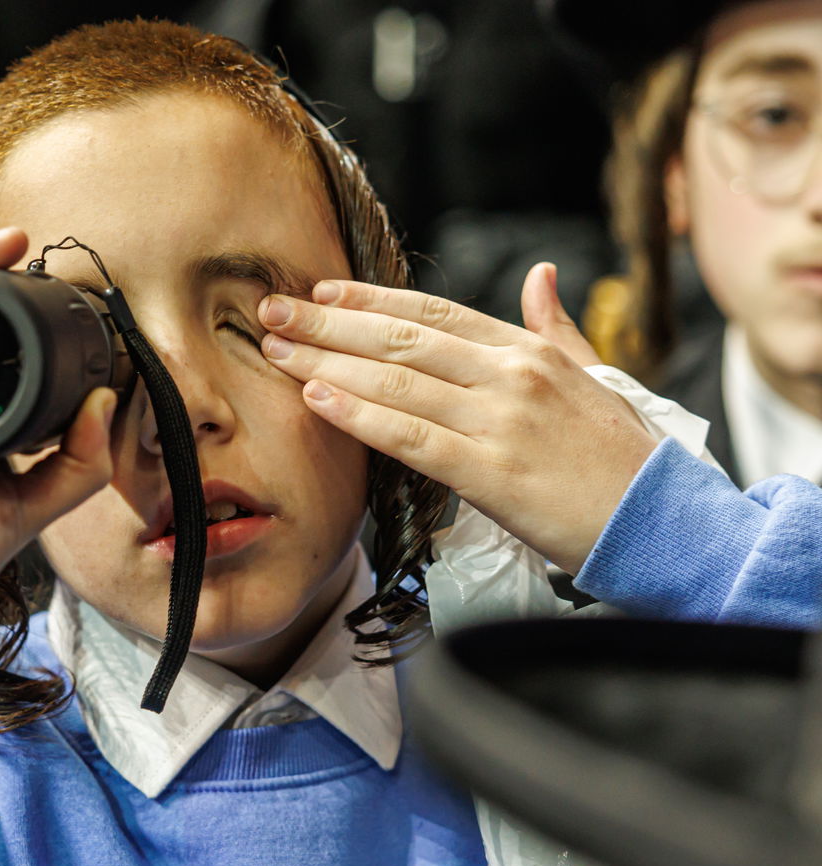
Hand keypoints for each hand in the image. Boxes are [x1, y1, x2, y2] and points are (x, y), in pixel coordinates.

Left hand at [256, 262, 656, 573]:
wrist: (662, 523)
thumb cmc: (624, 457)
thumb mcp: (593, 377)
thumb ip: (555, 327)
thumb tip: (541, 275)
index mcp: (528, 352)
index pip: (434, 314)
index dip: (371, 301)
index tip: (322, 290)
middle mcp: (510, 376)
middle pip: (401, 340)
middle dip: (328, 323)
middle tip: (272, 311)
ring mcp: (500, 422)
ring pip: (397, 383)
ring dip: (327, 363)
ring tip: (275, 351)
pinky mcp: (492, 474)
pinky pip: (412, 439)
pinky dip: (359, 417)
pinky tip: (316, 399)